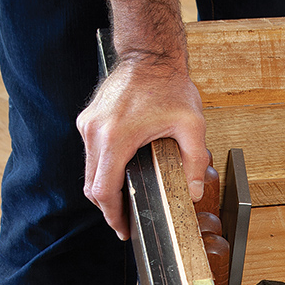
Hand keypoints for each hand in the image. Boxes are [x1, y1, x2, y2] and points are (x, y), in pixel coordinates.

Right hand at [76, 55, 209, 239]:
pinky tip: (122, 177)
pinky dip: (103, 171)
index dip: (112, 215)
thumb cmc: (169, 85)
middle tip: (126, 223)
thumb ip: (195, 163)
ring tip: (125, 204)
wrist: (150, 55)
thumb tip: (194, 192)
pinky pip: (92, 154)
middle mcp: (95, 131)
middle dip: (108, 208)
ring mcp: (89, 124)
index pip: (103, 190)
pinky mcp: (90, 119)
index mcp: (116, 137)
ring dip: (105, 189)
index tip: (123, 229)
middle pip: (92, 184)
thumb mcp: (192, 126)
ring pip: (90, 170)